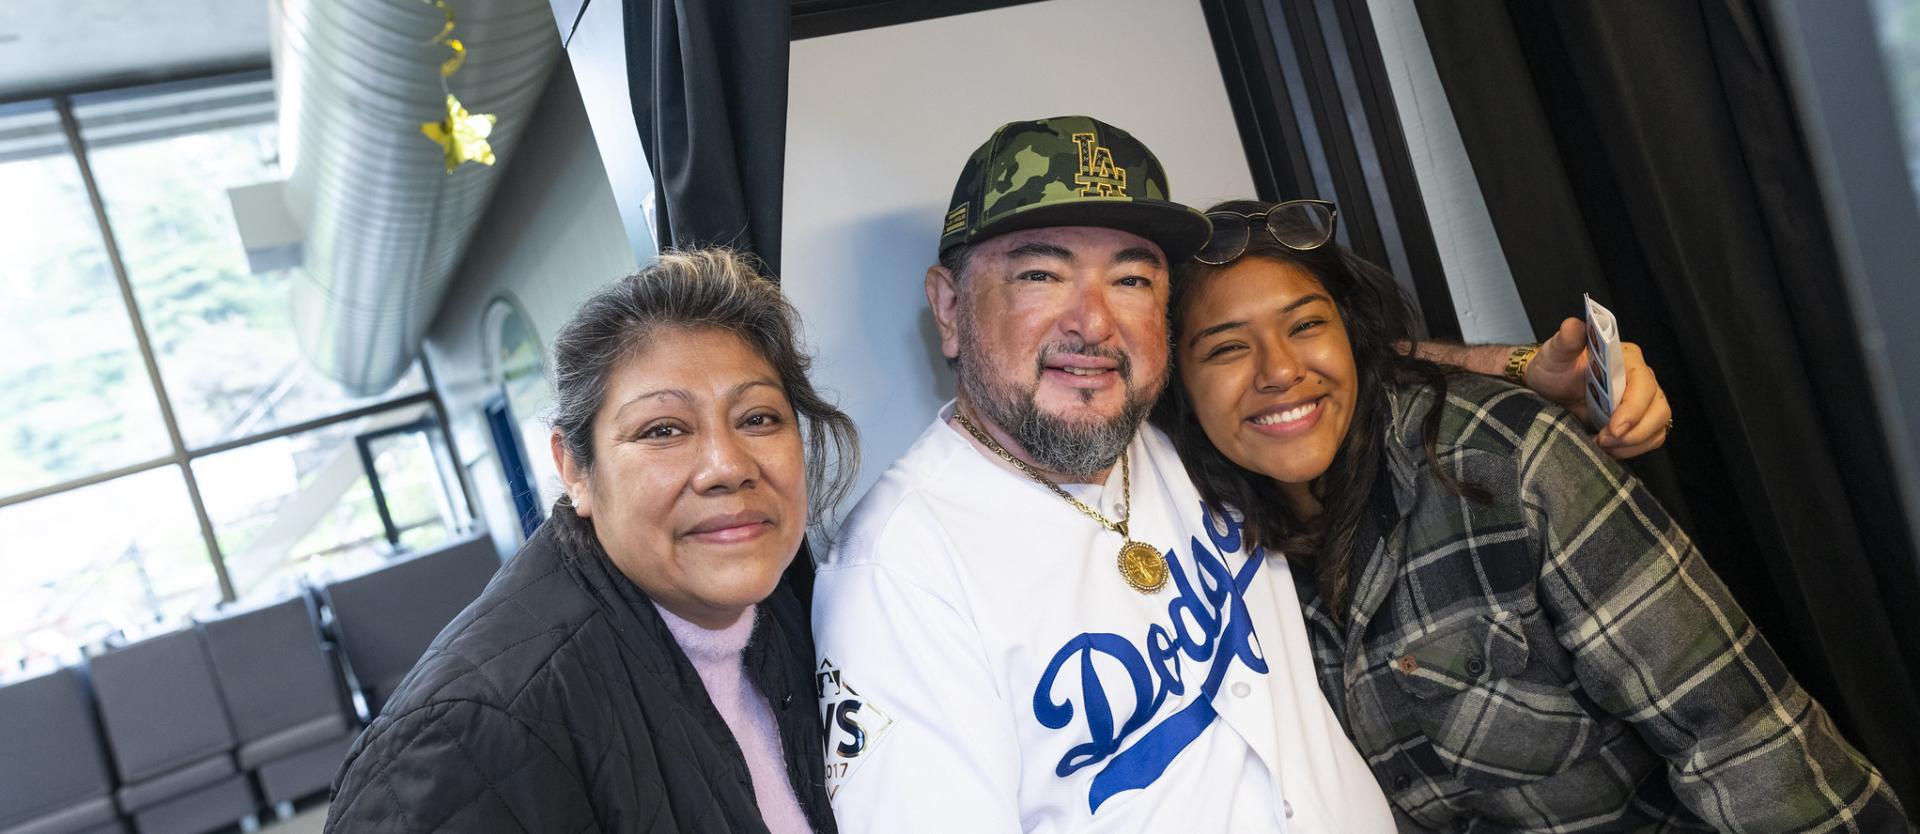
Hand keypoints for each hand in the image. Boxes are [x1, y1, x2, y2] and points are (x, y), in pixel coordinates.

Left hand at [1524, 317, 1671, 458]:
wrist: (1548, 386)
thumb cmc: (1554, 367)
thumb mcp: (1555, 353)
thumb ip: (1566, 341)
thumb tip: (1572, 326)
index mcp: (1626, 358)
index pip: (1644, 384)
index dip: (1633, 409)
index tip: (1613, 428)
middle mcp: (1642, 378)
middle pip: (1658, 408)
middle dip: (1634, 431)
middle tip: (1603, 440)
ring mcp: (1644, 400)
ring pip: (1659, 426)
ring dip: (1634, 443)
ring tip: (1603, 445)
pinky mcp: (1640, 419)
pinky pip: (1652, 437)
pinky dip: (1634, 448)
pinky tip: (1609, 448)